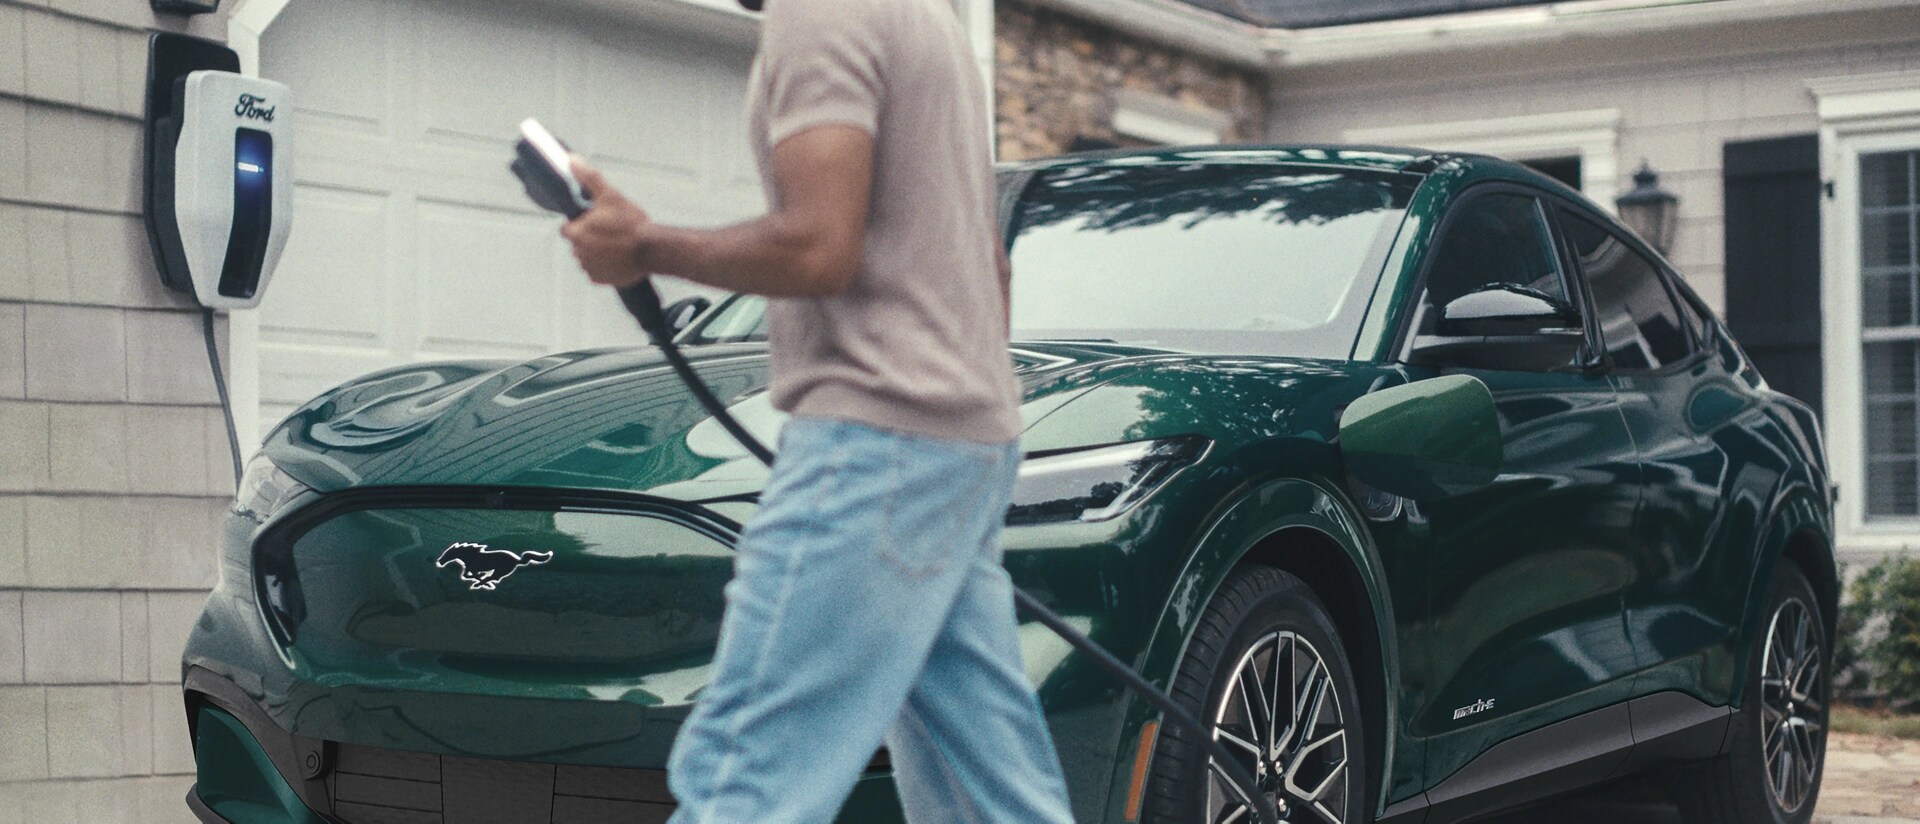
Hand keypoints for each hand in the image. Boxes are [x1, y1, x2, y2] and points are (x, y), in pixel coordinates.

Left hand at [561, 157, 654, 287]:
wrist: (652, 250)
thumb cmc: (631, 222)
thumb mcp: (610, 195)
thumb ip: (589, 178)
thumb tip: (572, 160)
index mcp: (577, 233)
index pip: (567, 229)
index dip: (580, 224)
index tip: (595, 221)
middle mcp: (579, 253)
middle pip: (578, 244)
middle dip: (589, 238)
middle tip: (610, 232)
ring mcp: (590, 268)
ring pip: (587, 258)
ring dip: (597, 253)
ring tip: (616, 245)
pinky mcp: (601, 280)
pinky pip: (597, 272)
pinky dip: (605, 266)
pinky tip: (618, 258)